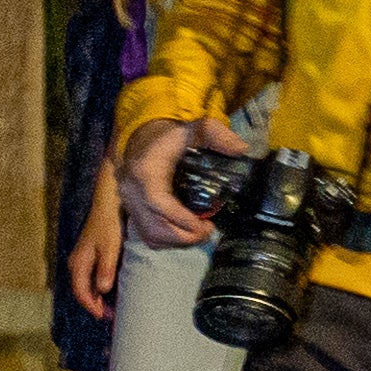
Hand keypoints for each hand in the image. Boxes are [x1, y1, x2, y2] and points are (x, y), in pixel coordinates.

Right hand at [68, 182, 124, 321]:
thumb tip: (102, 290)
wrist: (107, 207)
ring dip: (97, 297)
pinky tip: (109, 291)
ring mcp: (81, 259)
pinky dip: (98, 287)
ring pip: (86, 284)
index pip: (81, 291)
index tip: (103, 316)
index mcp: (78, 263)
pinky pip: (90, 277)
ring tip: (111, 308)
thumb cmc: (109, 227)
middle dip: (95, 304)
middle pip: (82, 290)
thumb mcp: (111, 248)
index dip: (91, 306)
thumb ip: (106, 269)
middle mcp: (76, 263)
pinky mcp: (88, 256)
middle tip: (110, 316)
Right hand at [118, 115, 235, 248]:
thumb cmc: (172, 136)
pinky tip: (186, 231)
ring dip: (178, 242)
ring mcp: (129, 203)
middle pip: (154, 227)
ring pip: (150, 236)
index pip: (157, 202)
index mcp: (146, 171)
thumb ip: (218, 134)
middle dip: (185, 236)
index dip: (181, 218)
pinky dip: (168, 241)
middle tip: (209, 230)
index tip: (205, 224)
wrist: (143, 139)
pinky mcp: (132, 211)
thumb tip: (241, 149)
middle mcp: (132, 191)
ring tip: (200, 232)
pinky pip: (147, 235)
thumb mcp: (196, 128)